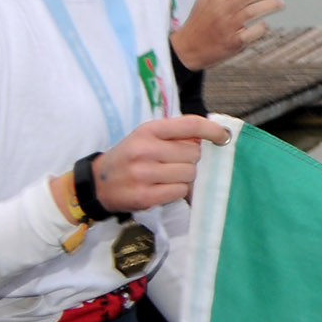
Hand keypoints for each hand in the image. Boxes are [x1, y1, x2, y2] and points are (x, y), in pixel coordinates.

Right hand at [93, 115, 232, 211]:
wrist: (97, 183)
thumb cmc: (130, 157)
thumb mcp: (147, 137)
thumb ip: (176, 134)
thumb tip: (211, 137)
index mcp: (148, 130)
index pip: (190, 125)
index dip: (212, 130)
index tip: (224, 136)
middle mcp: (144, 149)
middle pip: (194, 154)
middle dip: (192, 160)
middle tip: (176, 163)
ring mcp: (143, 174)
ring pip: (189, 174)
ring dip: (185, 177)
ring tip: (168, 176)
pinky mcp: (144, 196)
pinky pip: (180, 191)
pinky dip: (178, 191)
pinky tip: (164, 188)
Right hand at [171, 0, 286, 70]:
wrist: (186, 49)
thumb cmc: (200, 21)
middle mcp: (219, 10)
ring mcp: (226, 27)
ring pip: (252, 11)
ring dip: (271, 5)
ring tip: (281, 4)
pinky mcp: (231, 43)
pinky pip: (251, 33)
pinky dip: (262, 27)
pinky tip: (265, 25)